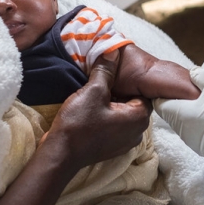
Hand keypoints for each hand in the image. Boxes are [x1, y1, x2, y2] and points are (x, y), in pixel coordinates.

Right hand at [46, 50, 152, 169]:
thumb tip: (113, 51)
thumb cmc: (79, 123)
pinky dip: (106, 116)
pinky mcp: (113, 148)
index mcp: (139, 117)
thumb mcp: (93, 91)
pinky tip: (91, 110)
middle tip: (101, 83)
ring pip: (123, 114)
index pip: (143, 91)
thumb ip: (106, 71)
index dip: (128, 81)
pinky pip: (115, 125)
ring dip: (111, 104)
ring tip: (95, 95)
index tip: (113, 74)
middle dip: (118, 91)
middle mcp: (138, 132)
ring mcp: (125, 142)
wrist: (60, 153)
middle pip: (132, 102)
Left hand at [155, 66, 203, 188]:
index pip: (160, 101)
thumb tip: (193, 75)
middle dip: (194, 96)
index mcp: (179, 115)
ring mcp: (196, 142)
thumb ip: (202, 75)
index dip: (168, 89)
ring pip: (195, 118)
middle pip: (180, 108)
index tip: (181, 82)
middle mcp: (183, 131)